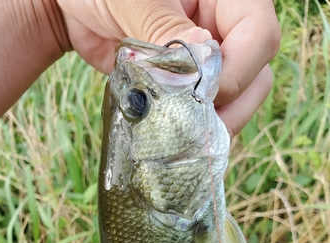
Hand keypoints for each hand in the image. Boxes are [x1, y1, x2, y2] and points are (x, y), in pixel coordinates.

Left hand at [57, 0, 280, 136]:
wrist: (75, 8)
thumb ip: (165, 27)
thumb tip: (202, 55)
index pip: (259, 35)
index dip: (237, 71)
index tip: (199, 92)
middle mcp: (224, 27)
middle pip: (255, 75)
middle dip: (229, 106)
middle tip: (193, 128)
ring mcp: (209, 60)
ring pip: (236, 101)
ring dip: (212, 125)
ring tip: (180, 137)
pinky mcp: (189, 87)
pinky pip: (205, 114)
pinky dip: (192, 130)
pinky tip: (171, 138)